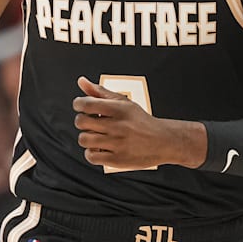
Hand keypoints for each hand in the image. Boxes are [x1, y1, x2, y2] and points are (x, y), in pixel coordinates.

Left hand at [72, 77, 203, 169]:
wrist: (163, 141)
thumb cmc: (140, 121)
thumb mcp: (124, 103)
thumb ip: (100, 92)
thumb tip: (81, 81)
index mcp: (119, 109)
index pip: (87, 104)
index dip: (79, 104)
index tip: (81, 106)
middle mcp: (118, 126)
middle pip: (82, 122)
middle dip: (82, 121)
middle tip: (90, 122)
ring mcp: (117, 144)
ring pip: (84, 140)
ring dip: (86, 137)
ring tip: (96, 135)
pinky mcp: (117, 160)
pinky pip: (91, 157)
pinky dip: (91, 153)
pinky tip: (99, 148)